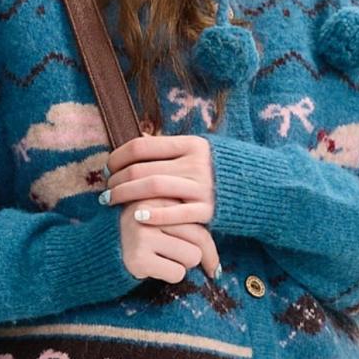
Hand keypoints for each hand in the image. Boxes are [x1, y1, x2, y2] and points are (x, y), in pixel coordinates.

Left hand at [100, 131, 221, 282]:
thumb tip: (134, 142)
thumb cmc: (215, 171)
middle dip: (117, 179)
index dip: (118, 157)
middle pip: (143, 168)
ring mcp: (202, 187)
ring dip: (125, 194)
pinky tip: (137, 216)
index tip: (107, 168)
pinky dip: (153, 214)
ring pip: (153, 187)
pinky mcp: (208, 210)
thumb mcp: (197, 151)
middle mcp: (196, 163)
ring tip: (110, 201)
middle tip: (105, 189)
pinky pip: (175, 212)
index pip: (141, 146)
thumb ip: (169, 149)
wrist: (253, 189)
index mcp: (190, 144)